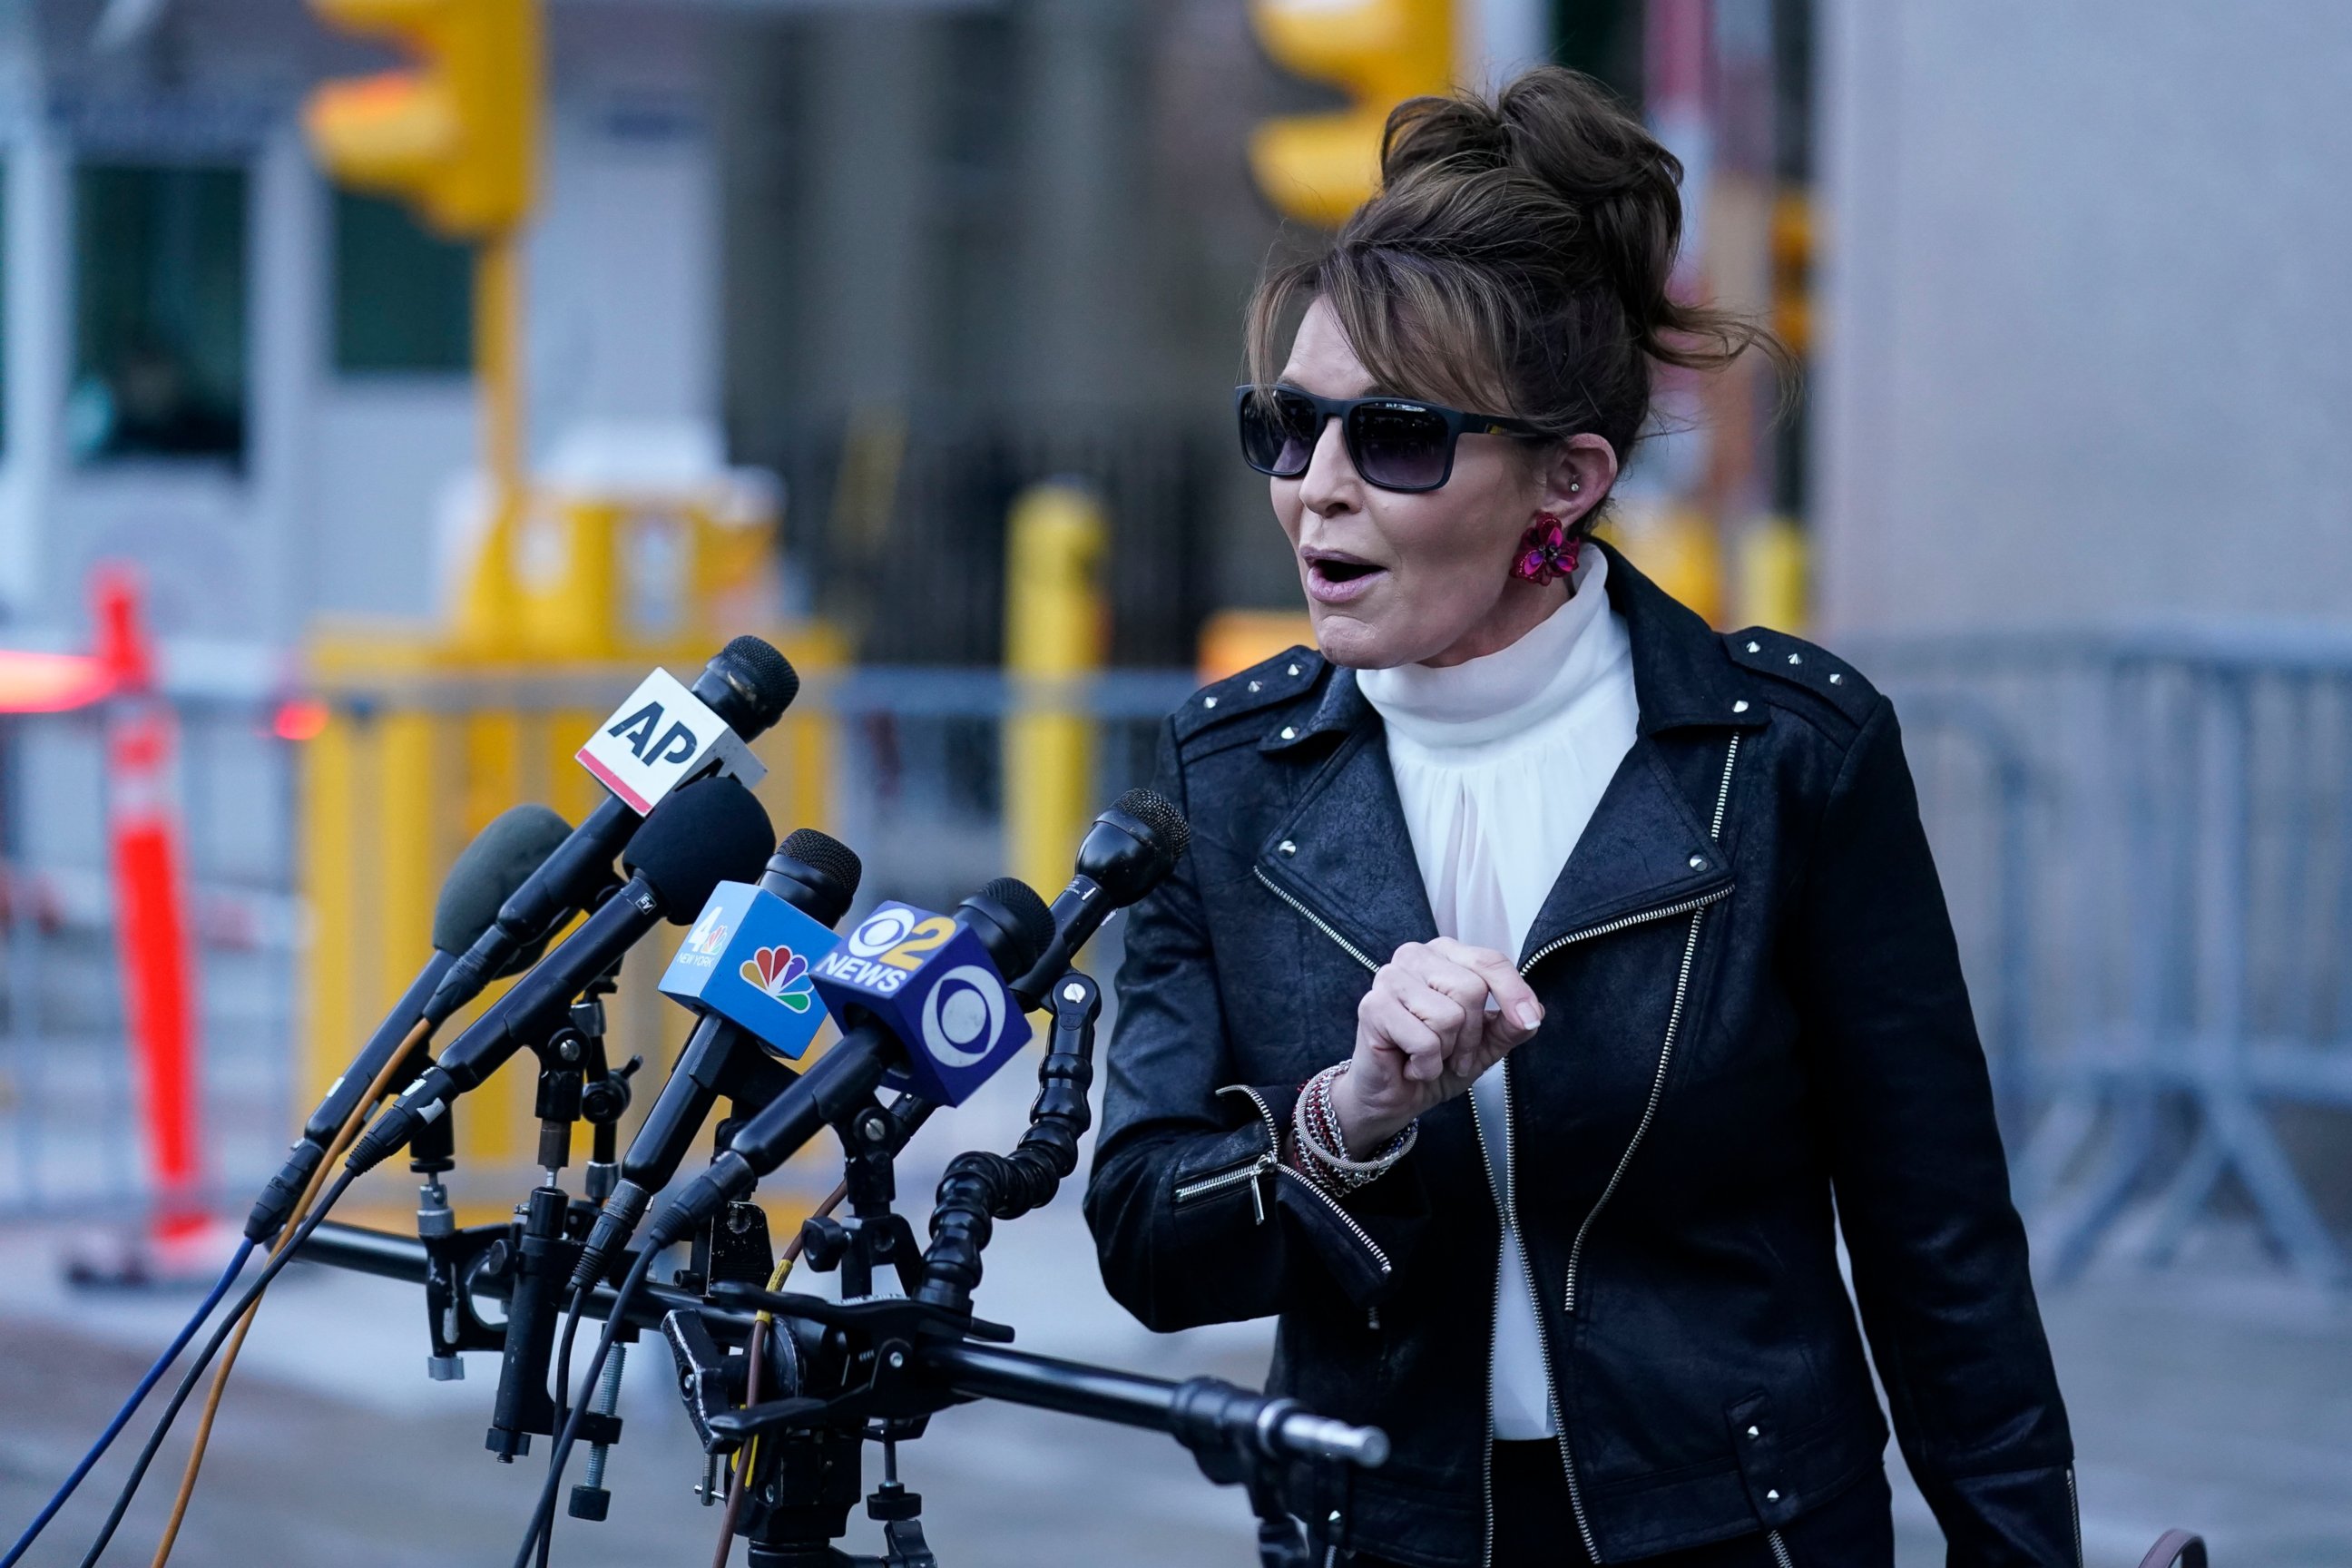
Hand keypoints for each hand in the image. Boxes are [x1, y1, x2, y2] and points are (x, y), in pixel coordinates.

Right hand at [1328, 938, 1542, 1155]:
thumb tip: (1534, 1013)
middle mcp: (1415, 956)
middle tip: (1453, 1054)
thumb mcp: (1485, 1044)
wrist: (1395, 1096)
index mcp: (1444, 954)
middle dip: (1471, 1035)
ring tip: (1428, 1056)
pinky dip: (1425, 1065)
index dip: (1515, 993)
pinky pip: (1425, 1040)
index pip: (1490, 961)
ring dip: (1446, 1051)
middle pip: (1472, 989)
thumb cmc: (1435, 1060)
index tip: (1530, 1020)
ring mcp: (1390, 978)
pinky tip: (1410, 1065)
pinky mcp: (1373, 1006)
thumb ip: (1510, 1025)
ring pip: (1449, 1015)